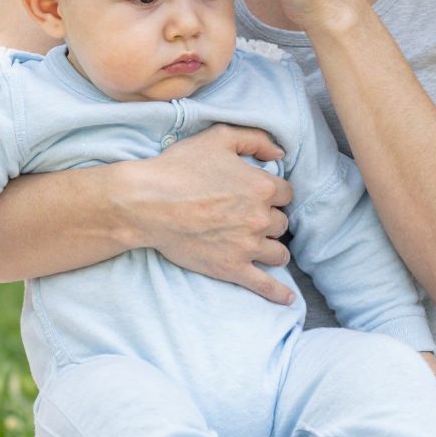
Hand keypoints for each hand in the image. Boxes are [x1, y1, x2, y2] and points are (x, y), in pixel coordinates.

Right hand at [129, 125, 297, 304]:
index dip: (272, 193)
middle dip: (268, 219)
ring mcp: (247, 246)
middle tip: (248, 217)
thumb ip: (255, 139)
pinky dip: (278, 292)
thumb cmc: (180, 168)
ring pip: (278, 251)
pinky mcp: (232, 268)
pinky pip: (264, 284)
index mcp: (262, 186)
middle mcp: (260, 217)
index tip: (258, 195)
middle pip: (281, 222)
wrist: (147, 203)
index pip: (285, 193)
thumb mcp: (219, 137)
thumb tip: (281, 152)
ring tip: (260, 246)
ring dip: (272, 247)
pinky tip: (287, 298)